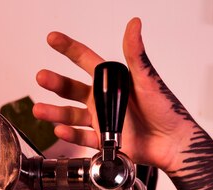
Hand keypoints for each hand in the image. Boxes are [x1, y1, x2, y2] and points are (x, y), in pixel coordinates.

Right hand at [33, 17, 196, 172]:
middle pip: (73, 89)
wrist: (173, 143)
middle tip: (42, 77)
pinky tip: (60, 130)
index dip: (68, 49)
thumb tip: (134, 24)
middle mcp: (105, 100)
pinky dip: (71, 135)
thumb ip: (136, 54)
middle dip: (56, 83)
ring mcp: (104, 121)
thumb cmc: (165, 109)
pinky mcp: (106, 141)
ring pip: (73, 115)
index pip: (85, 60)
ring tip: (40, 110)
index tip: (52, 39)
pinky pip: (83, 138)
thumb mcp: (147, 79)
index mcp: (113, 81)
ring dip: (56, 112)